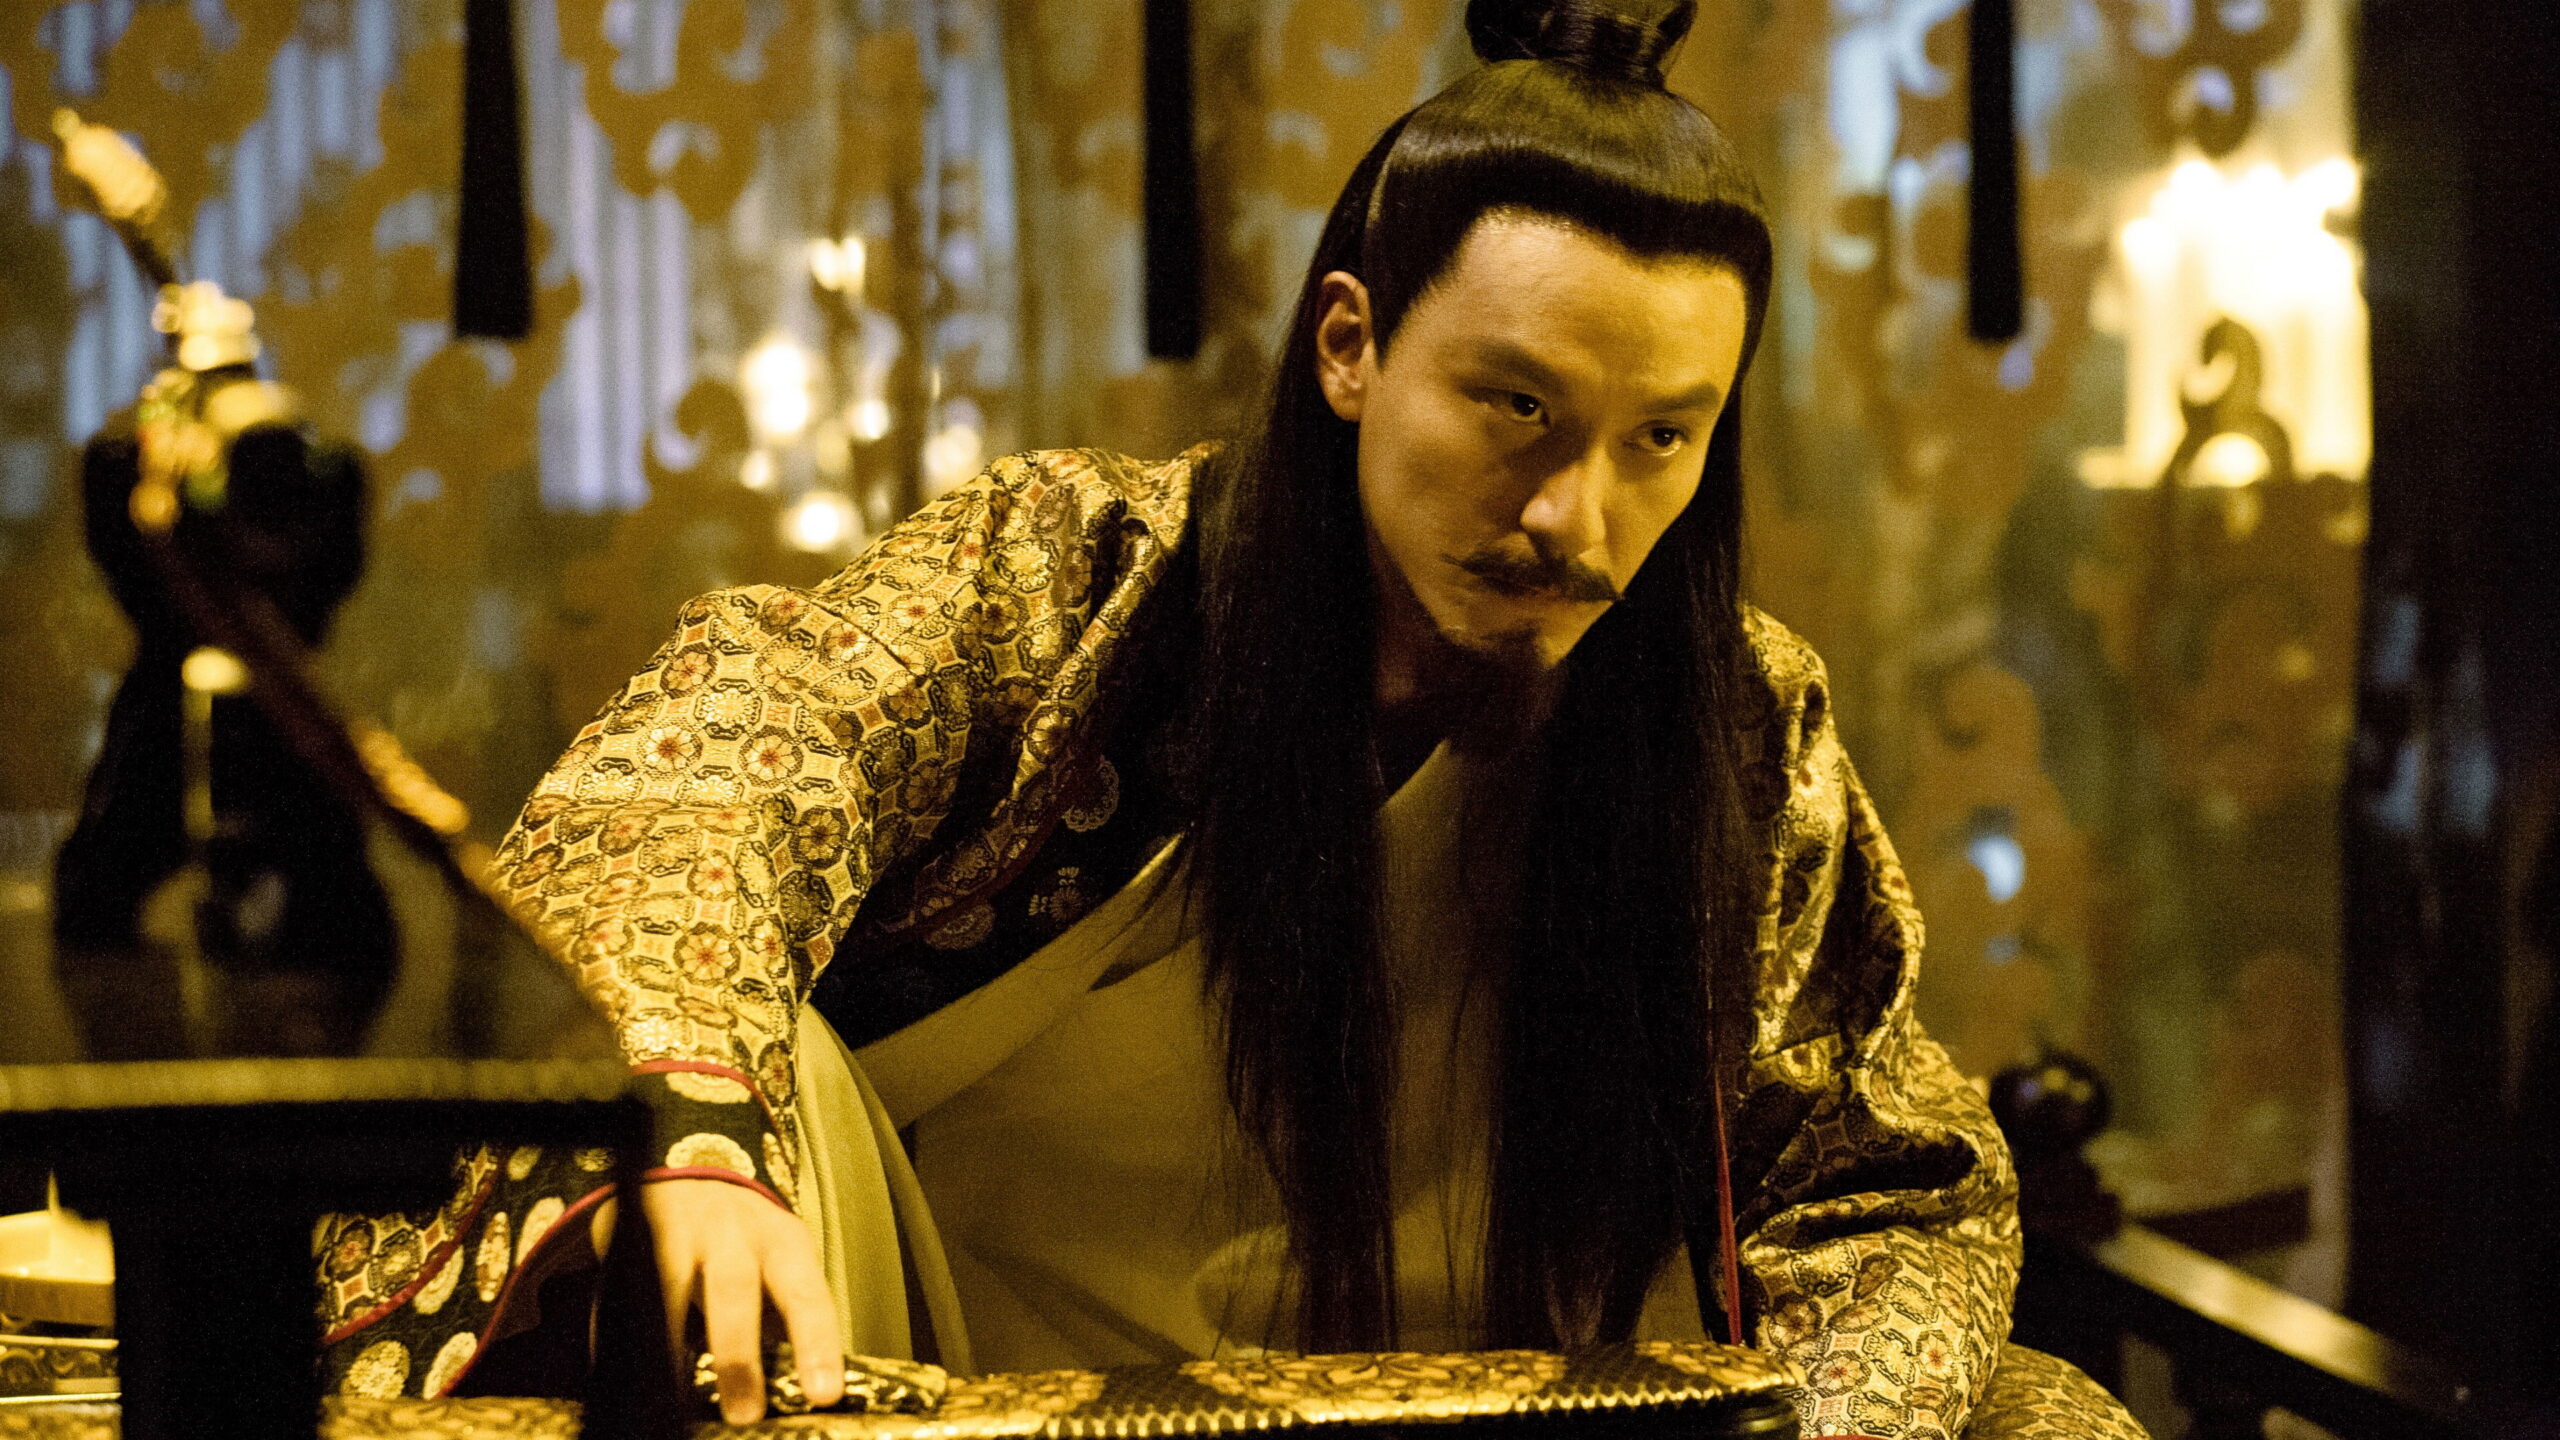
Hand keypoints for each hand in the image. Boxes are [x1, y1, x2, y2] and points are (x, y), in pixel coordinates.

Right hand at [633, 1177, 843, 1423]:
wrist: (690, 1179)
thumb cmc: (744, 1240)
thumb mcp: (778, 1264)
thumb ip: (781, 1317)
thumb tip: (797, 1387)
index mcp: (783, 1243)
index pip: (806, 1296)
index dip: (816, 1344)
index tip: (824, 1394)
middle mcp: (734, 1233)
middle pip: (735, 1290)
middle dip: (738, 1356)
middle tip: (744, 1414)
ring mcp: (679, 1231)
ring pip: (670, 1288)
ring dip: (670, 1346)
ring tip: (668, 1401)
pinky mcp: (634, 1237)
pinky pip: (624, 1291)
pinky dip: (617, 1333)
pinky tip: (620, 1373)